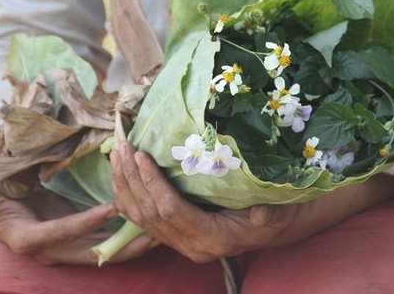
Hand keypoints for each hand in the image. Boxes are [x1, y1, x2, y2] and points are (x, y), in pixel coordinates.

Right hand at [0, 173, 159, 264]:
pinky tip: (147, 225)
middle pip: (92, 252)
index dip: (86, 222)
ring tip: (160, 232)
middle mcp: (50, 250)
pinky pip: (104, 241)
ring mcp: (65, 247)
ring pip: (104, 252)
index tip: (112, 208)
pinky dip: (125, 235)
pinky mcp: (76, 239)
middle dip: (123, 244)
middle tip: (153, 231)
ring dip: (131, 243)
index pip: (62, 233)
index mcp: (28, 239)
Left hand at [111, 141, 300, 262]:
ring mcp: (180, 244)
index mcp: (213, 239)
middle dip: (132, 179)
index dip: (153, 184)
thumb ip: (269, 213)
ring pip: (140, 218)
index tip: (141, 155)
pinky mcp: (173, 237)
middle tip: (122, 147)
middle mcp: (192, 246)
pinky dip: (127, 196)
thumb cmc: (275, 214)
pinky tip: (120, 174)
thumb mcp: (277, 211)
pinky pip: (142, 220)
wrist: (271, 229)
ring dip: (124, 185)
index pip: (172, 211)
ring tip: (116, 154)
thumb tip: (261, 213)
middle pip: (151, 213)